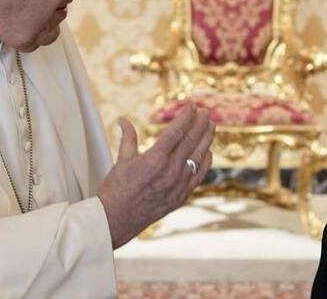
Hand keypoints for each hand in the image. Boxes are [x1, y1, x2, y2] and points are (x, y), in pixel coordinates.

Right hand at [97, 103, 213, 247]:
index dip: (186, 116)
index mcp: (154, 159)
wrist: (116, 221)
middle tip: (205, 111)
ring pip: (199, 156)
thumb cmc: (115, 191)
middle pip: (191, 141)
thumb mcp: (121, 161)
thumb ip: (128, 138)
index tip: (191, 105)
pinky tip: (208, 152)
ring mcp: (178, 185)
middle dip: (200, 123)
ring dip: (207, 139)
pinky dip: (205, 161)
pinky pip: (199, 175)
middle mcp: (170, 171)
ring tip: (212, 125)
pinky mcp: (181, 196)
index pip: (176, 131)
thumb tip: (123, 119)